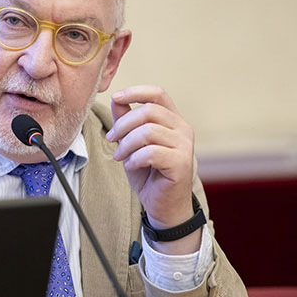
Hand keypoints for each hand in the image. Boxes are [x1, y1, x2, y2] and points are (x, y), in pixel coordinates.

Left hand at [105, 85, 198, 252]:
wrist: (163, 205)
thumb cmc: (149, 174)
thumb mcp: (131, 143)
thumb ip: (125, 121)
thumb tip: (116, 99)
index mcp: (173, 120)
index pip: (158, 94)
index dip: (136, 91)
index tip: (115, 97)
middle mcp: (183, 129)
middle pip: (149, 111)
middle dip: (124, 124)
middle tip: (112, 139)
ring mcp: (185, 146)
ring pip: (149, 131)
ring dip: (127, 144)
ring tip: (120, 156)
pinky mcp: (181, 163)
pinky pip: (152, 152)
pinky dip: (135, 158)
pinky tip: (131, 166)